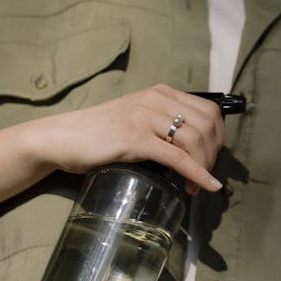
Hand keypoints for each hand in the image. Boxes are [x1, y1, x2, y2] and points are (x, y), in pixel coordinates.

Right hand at [28, 85, 224, 193]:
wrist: (62, 137)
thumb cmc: (100, 133)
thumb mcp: (138, 118)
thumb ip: (162, 123)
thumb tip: (193, 146)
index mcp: (161, 93)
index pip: (209, 109)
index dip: (218, 136)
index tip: (211, 157)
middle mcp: (157, 100)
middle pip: (207, 124)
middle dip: (213, 153)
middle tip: (206, 174)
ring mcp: (145, 118)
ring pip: (195, 140)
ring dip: (204, 167)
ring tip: (195, 186)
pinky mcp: (135, 139)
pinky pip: (177, 158)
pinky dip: (197, 173)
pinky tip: (205, 186)